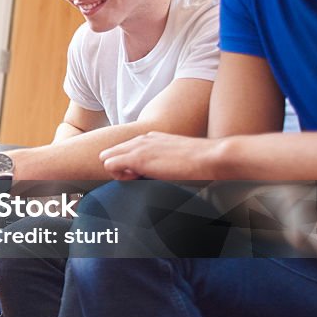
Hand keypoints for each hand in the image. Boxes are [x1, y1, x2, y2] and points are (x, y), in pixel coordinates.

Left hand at [100, 132, 221, 179]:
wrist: (211, 156)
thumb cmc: (200, 161)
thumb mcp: (175, 156)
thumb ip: (163, 160)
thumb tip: (161, 172)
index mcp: (151, 138)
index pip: (124, 149)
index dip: (127, 164)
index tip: (141, 175)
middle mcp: (141, 138)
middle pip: (111, 151)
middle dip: (117, 166)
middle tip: (134, 177)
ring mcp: (138, 146)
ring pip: (106, 157)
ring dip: (117, 171)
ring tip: (136, 178)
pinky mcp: (138, 158)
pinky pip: (109, 164)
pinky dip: (118, 175)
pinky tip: (136, 179)